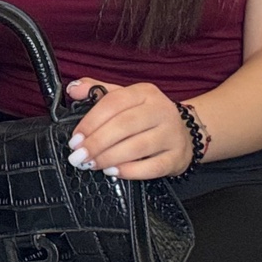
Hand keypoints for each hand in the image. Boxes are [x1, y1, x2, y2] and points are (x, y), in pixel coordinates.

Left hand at [64, 79, 193, 179]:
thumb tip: (73, 89)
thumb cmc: (146, 116)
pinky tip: (113, 172)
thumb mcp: (124, 97)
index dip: (91, 122)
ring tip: (91, 164)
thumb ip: (97, 90)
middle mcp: (161, 110)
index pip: (114, 103)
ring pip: (138, 147)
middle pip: (124, 126)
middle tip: (78, 155)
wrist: (188, 132)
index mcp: (144, 92)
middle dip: (97, 143)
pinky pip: (153, 167)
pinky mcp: (177, 157)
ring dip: (109, 158)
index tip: (75, 138)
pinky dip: (130, 171)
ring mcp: (172, 134)